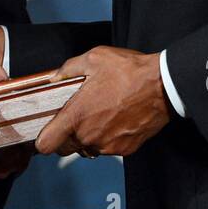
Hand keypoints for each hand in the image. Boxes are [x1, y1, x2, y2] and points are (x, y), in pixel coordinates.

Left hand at [36, 47, 170, 157]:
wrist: (163, 86)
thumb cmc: (128, 71)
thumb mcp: (94, 58)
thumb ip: (68, 69)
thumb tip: (55, 77)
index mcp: (77, 116)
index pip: (47, 144)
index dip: (44, 139)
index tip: (48, 130)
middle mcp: (90, 136)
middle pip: (65, 148)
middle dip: (66, 136)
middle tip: (76, 117)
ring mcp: (108, 145)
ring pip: (87, 148)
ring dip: (87, 137)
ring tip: (99, 114)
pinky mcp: (125, 150)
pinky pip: (107, 148)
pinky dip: (107, 138)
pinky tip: (115, 119)